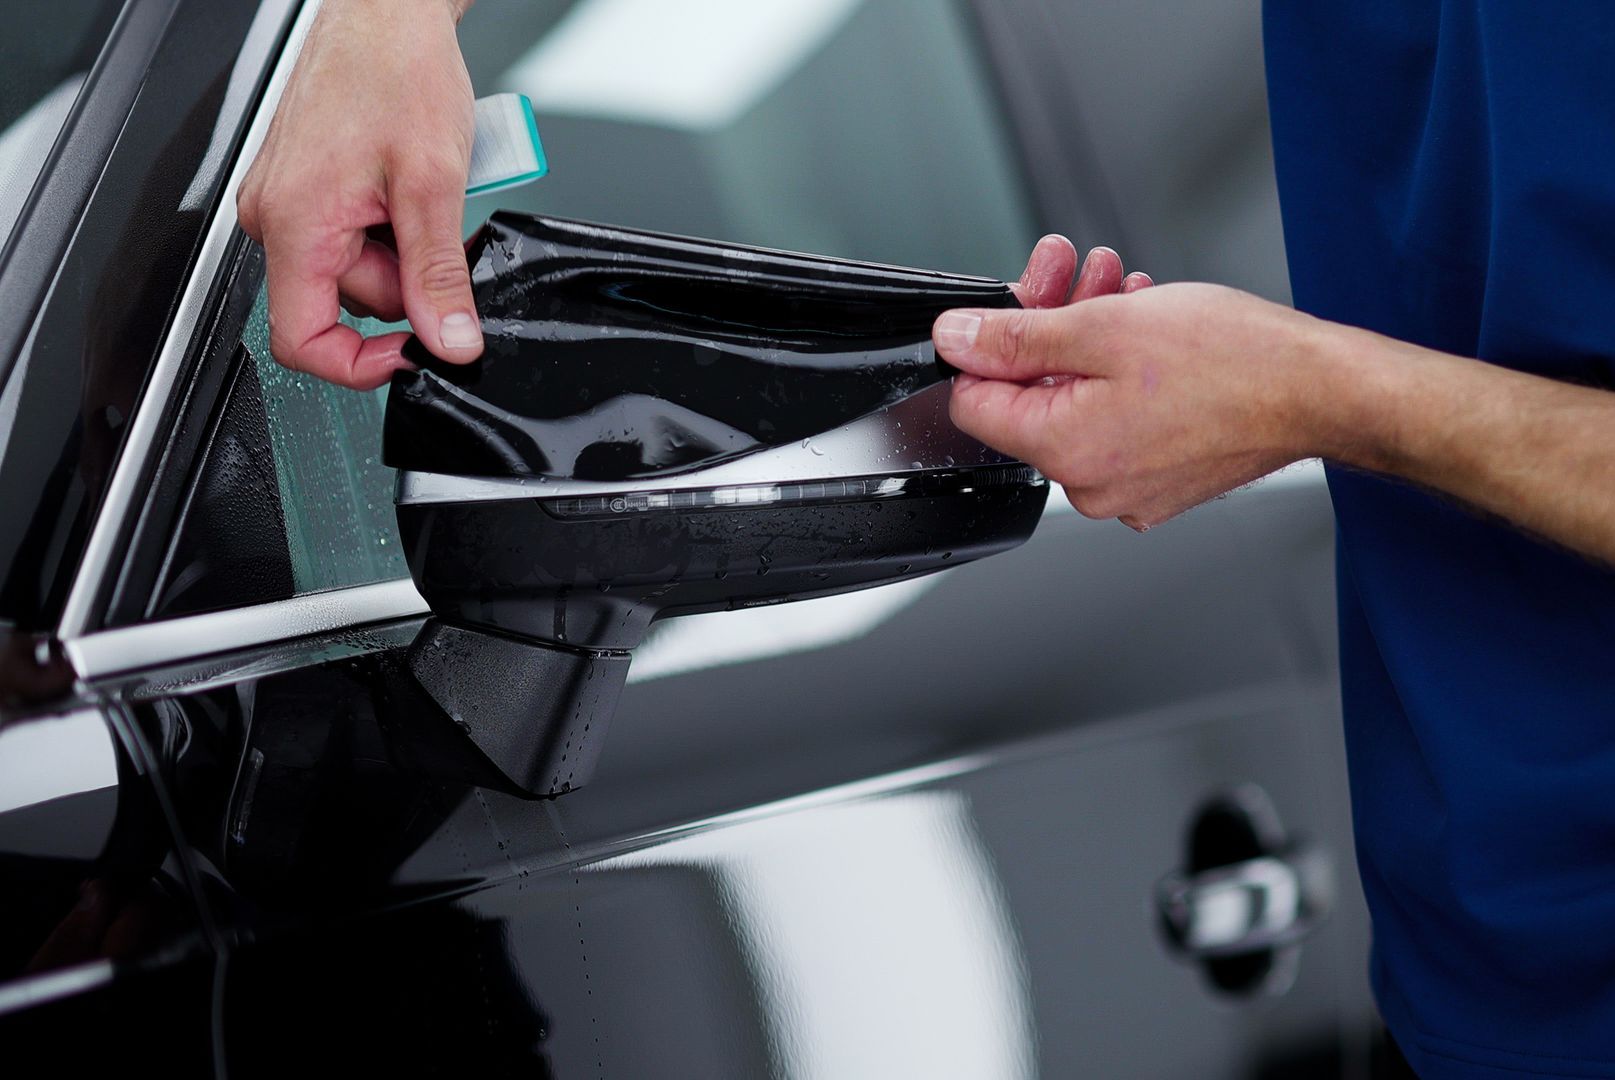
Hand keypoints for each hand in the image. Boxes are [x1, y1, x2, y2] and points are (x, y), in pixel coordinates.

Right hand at [237, 0, 479, 388]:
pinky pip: (352, 239)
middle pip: (346, 304)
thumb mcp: (433, 185)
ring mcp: (287, 203)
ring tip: (422, 196)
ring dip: (404, 253)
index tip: (413, 356)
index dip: (360, 366)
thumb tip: (448, 342)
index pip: (302, 341)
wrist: (384, 12)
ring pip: (357, 273)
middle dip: (407, 284)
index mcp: (292, 222)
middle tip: (439, 230)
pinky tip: (407, 191)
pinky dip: (392, 229)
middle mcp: (274, 216)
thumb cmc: (395, 71)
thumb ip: (438, 275)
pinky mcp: (306, 191)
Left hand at [935, 239, 1324, 529]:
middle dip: (1047, 322)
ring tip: (1118, 286)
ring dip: (1088, 335)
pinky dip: (1120, 370)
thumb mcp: (1103, 327)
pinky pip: (1116, 420)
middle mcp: (1090, 485)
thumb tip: (955, 339)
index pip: (975, 404)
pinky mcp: (1160, 479)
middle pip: (1031, 396)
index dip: (987, 345)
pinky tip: (1142, 323)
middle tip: (1073, 270)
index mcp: (1065, 452)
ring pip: (1076, 399)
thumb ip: (1015, 336)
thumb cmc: (1235, 362)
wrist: (1321, 390)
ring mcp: (1128, 488)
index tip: (1015, 304)